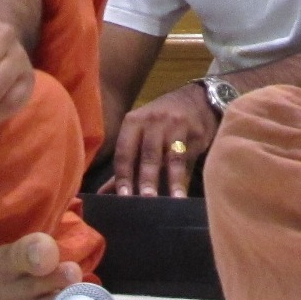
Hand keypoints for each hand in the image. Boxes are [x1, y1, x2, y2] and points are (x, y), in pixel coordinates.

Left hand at [102, 83, 217, 197]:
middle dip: (147, 178)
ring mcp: (176, 125)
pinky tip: (183, 194)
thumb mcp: (141, 133)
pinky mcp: (195, 132)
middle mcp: (153, 121)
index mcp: (133, 122)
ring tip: (172, 200)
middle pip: (148, 154)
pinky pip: (189, 158)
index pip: (124, 152)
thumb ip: (126, 163)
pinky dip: (185, 177)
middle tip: (146, 199)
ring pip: (171, 157)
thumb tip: (104, 193)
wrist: (197, 99)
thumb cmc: (161, 122)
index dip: (123, 176)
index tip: (124, 197)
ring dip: (172, 180)